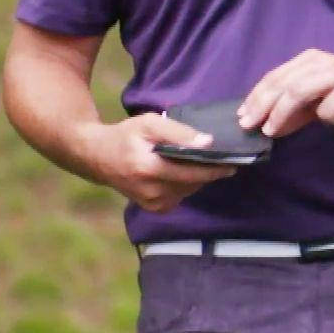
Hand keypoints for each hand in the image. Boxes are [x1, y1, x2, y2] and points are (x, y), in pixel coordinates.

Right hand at [83, 112, 236, 213]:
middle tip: (226, 159)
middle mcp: (150, 191)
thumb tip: (208, 143)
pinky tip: (184, 170)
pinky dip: (187, 184)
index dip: (215, 168)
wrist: (98, 157)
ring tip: (204, 161)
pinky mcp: (153, 208)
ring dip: (198, 177)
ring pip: (189, 190)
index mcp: (148, 168)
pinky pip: (181, 195)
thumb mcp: (150, 123)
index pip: (191, 172)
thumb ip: (179, 132)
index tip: (235, 162)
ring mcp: (151, 203)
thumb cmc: (127, 136)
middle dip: (211, 171)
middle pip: (193, 182)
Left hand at [237, 49, 333, 138]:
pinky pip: (324, 110)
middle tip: (248, 125)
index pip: (275, 76)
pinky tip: (327, 122)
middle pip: (282, 83)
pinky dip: (320, 118)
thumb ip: (299, 107)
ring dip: (279, 113)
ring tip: (269, 130)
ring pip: (296, 92)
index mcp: (311, 59)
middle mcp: (321, 62)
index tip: (242, 115)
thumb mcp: (324, 96)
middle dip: (260, 105)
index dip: (256, 96)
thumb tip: (268, 124)